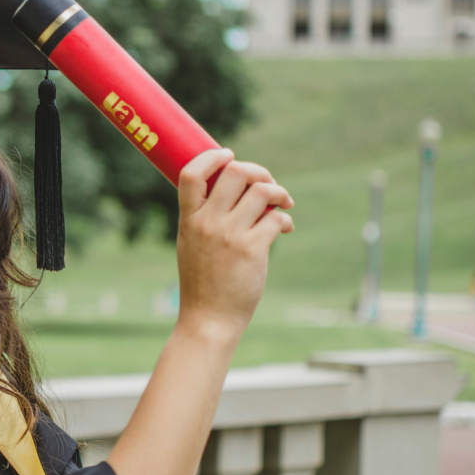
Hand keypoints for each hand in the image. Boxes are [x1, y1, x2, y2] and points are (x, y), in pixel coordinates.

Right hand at [175, 149, 293, 340]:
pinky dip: (285, 219)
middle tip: (267, 185)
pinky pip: (276, 218)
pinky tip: (285, 228)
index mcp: (188, 220)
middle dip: (258, 171)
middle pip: (235, 172)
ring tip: (283, 204)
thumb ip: (203, 218)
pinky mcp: (252, 249)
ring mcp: (229, 235)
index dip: (212, 156)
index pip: (191, 173)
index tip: (229, 155)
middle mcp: (207, 223)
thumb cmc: (202, 283)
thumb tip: (234, 190)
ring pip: (262, 191)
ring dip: (279, 193)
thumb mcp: (190, 244)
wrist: (208, 319)